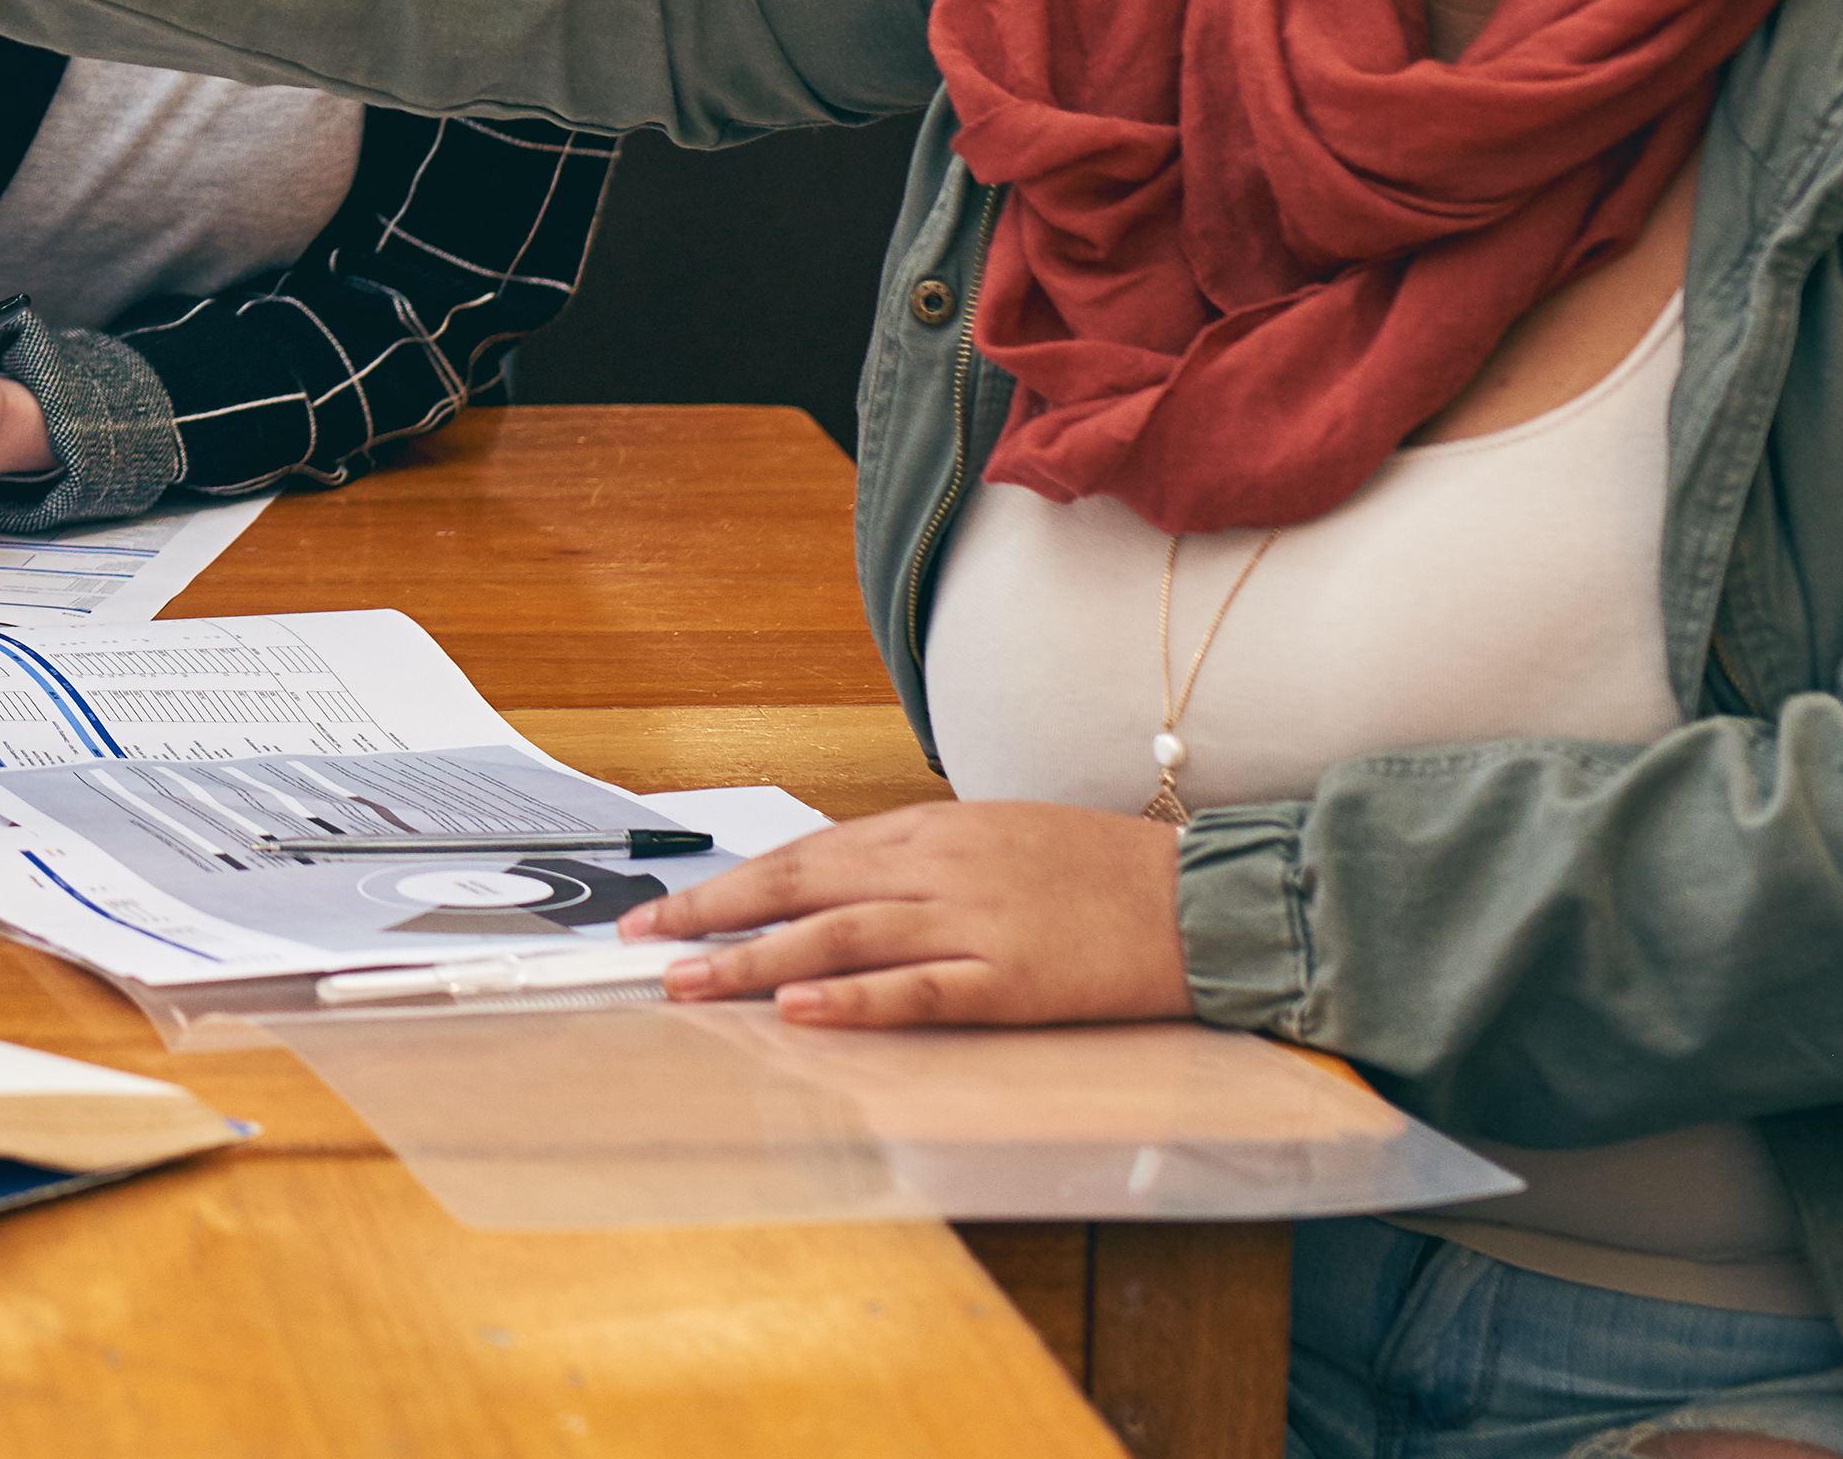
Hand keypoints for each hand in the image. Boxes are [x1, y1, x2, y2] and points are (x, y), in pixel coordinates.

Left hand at [621, 801, 1190, 1027]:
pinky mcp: (1013, 980)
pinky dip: (852, 1001)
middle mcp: (936, 869)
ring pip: (839, 939)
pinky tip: (798, 1011)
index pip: (804, 856)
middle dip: (712, 917)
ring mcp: (973, 924)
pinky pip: (917, 991)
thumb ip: (917, 860)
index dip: (729, 884)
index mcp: (929, 831)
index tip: (667, 910)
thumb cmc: (1099, 870)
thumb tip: (840, 884)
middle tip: (641, 945)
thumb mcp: (994, 837)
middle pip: (801, 889)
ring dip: (753, 962)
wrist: (1200, 898)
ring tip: (687, 983)